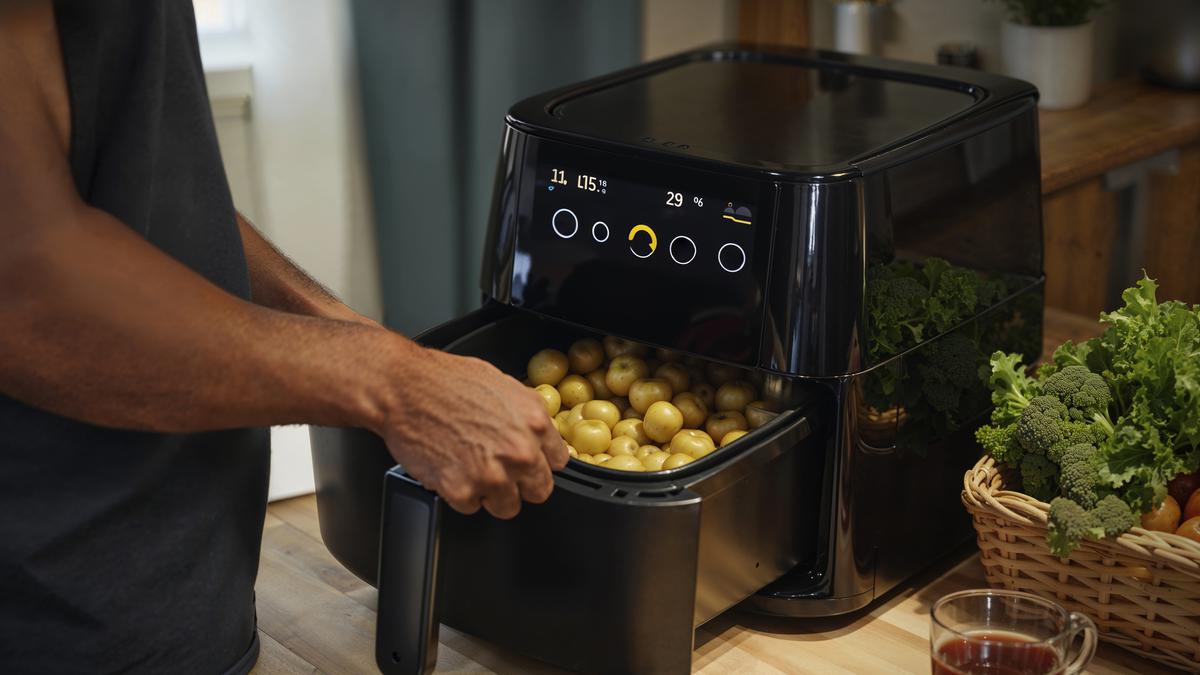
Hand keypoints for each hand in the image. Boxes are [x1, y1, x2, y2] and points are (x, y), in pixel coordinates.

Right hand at [374, 342, 567, 518]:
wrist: (403, 388)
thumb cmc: (446, 381)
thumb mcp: (503, 385)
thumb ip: (526, 415)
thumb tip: (538, 435)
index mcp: (535, 422)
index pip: (557, 462)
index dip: (539, 462)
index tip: (528, 463)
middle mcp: (520, 452)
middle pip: (538, 491)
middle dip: (520, 484)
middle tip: (498, 469)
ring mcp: (492, 475)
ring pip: (507, 506)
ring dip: (491, 494)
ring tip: (470, 468)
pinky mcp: (462, 491)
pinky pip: (471, 507)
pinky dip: (460, 494)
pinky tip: (450, 468)